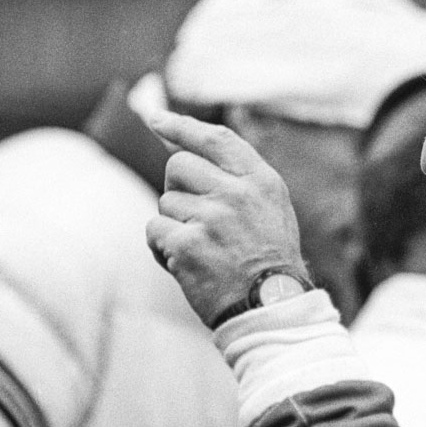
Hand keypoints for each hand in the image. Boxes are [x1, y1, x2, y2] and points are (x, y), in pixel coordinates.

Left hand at [145, 111, 308, 326]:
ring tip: (204, 249)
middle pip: (179, 166)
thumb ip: (233, 176)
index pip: (215, 139)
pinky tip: (187, 263)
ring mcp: (212, 218)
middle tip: (198, 219)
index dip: (182, 126)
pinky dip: (162, 248)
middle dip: (178, 189)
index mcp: (261, 181)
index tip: (156, 119)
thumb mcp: (267, 208)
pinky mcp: (188, 244)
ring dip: (175, 225)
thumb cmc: (267, 258)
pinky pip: (154, 230)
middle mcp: (237, 193)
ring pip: (166, 202)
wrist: (271, 307)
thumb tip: (177, 143)